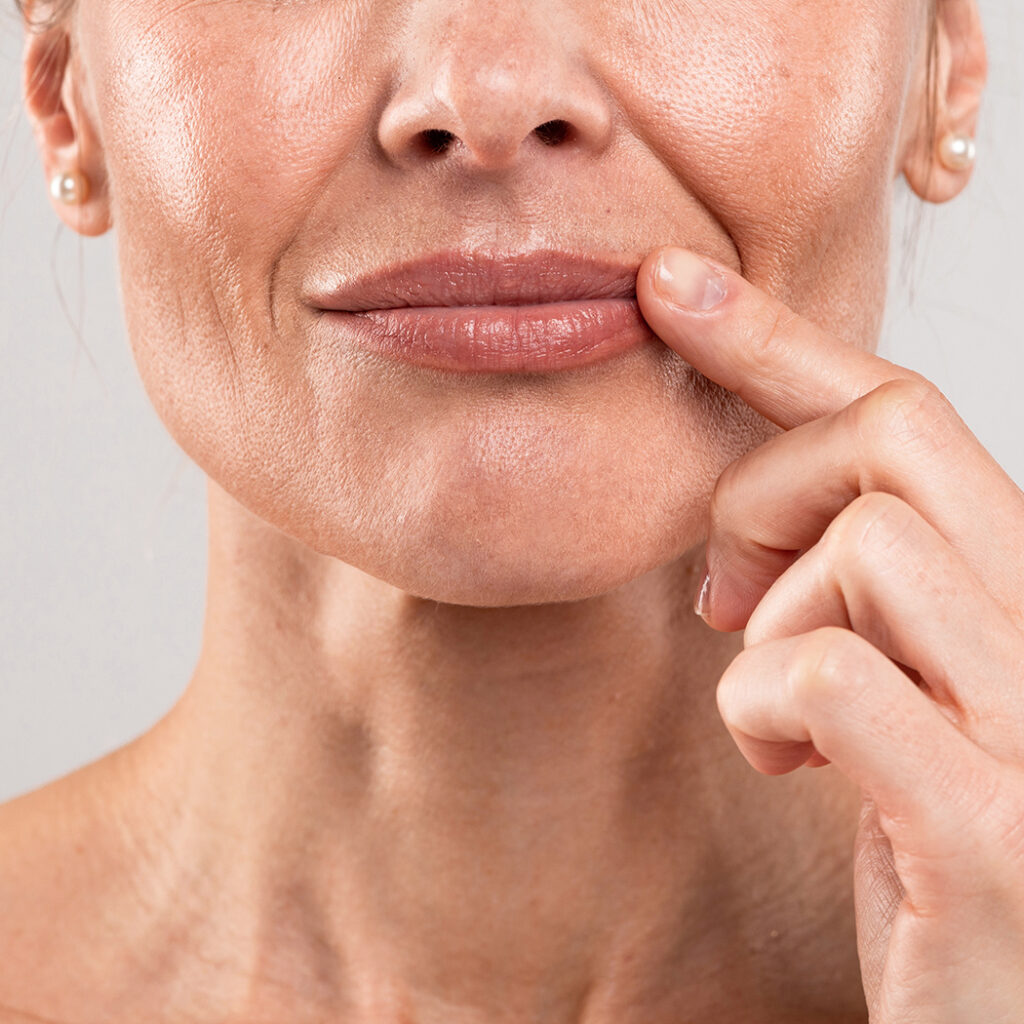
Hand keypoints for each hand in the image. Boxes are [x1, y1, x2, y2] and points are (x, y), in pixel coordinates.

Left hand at [636, 247, 1023, 1021]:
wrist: (997, 1002)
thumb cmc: (927, 840)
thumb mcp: (889, 682)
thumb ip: (850, 585)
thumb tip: (757, 515)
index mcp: (1022, 584)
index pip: (902, 410)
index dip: (775, 335)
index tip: (666, 284)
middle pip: (892, 435)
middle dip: (766, 487)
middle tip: (724, 590)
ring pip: (865, 541)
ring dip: (773, 620)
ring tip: (778, 711)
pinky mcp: (992, 824)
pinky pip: (824, 673)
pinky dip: (762, 708)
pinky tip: (787, 766)